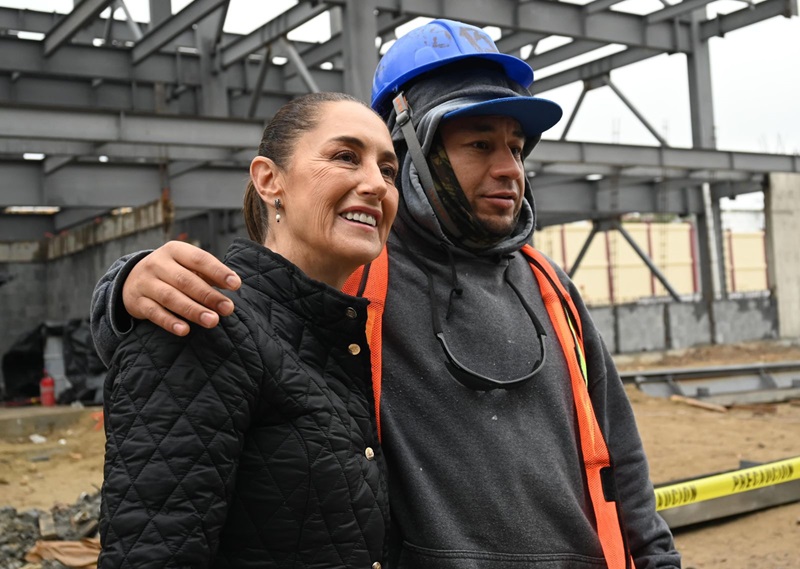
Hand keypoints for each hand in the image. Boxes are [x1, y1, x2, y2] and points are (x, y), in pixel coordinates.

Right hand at [121, 241, 240, 335]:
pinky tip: (185, 330)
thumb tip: (232, 283)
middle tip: (228, 308)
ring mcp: (145, 283)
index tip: (236, 284)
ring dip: (193, 310)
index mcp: (175, 250)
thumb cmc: (171, 272)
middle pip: (185, 280)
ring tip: (213, 321)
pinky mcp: (137, 302)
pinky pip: (154, 313)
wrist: (131, 279)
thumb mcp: (186, 266)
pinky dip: (170, 322)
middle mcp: (158, 264)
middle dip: (208, 295)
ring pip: (170, 297)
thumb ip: (208, 273)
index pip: (199, 259)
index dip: (218, 271)